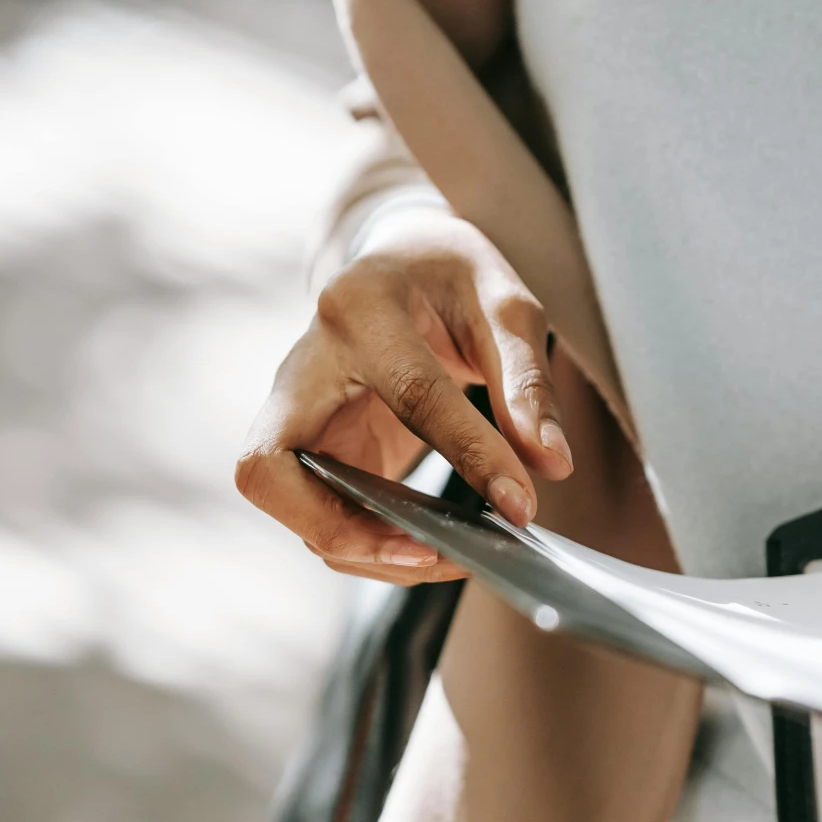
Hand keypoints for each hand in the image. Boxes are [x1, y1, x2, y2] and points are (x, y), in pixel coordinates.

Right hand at [236, 204, 572, 582]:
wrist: (397, 261)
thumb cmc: (449, 278)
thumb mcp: (503, 304)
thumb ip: (526, 382)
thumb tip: (551, 466)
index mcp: (360, 307)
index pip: (410, 392)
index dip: (469, 454)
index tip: (520, 504)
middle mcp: (302, 366)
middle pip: (270, 466)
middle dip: (342, 528)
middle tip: (430, 553)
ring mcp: (291, 414)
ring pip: (292, 508)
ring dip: (363, 551)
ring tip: (449, 560)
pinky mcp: (308, 452)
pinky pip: (319, 515)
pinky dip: (368, 546)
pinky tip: (428, 549)